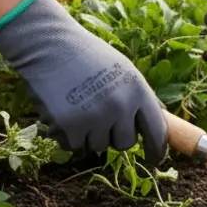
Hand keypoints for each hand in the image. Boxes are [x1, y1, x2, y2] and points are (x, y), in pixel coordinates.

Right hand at [0, 0, 167, 162]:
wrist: (50, 46)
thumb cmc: (87, 57)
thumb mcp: (124, 71)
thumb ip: (137, 97)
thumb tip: (154, 123)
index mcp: (138, 90)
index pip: (157, 131)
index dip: (156, 149)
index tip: (153, 160)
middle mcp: (120, 106)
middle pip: (124, 144)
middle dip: (113, 137)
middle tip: (99, 118)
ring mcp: (95, 117)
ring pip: (97, 146)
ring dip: (88, 134)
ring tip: (78, 107)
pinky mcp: (70, 126)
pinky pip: (74, 145)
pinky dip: (68, 135)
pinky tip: (63, 112)